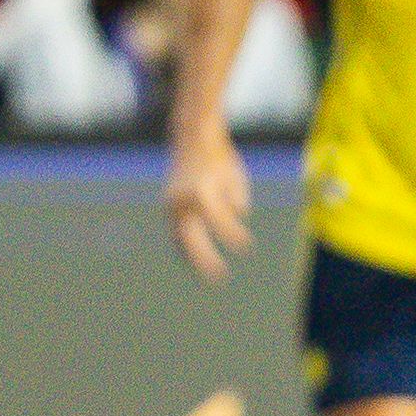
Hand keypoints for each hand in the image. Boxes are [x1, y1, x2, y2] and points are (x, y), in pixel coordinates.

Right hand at [163, 124, 248, 282]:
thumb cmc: (219, 158)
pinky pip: (176, 231)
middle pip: (192, 239)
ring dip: (192, 257)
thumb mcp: (236, 178)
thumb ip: (237, 202)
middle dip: (205, 260)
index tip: (247, 244)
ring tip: (208, 273)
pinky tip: (195, 259)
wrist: (193, 138)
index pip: (218, 224)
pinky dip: (184, 246)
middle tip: (220, 277)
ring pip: (179, 238)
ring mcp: (171, 203)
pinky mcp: (168, 205)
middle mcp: (182, 200)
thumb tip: (236, 221)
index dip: (233, 236)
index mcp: (201, 192)